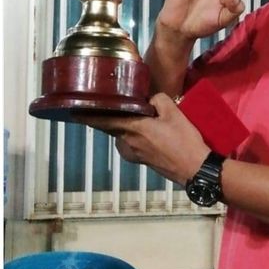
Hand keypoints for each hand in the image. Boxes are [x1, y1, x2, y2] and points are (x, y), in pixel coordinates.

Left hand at [75, 93, 210, 184]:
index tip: (73, 107)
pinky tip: (147, 129)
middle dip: (109, 114)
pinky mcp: (139, 160)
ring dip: (125, 124)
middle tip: (111, 101)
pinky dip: (132, 133)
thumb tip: (149, 99)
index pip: (103, 119)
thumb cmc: (184, 140)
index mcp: (133, 128)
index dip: (87, 113)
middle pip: (111, 125)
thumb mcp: (174, 112)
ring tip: (137, 114)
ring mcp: (132, 153)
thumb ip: (157, 99)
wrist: (195, 169)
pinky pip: (129, 141)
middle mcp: (127, 142)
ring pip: (121, 133)